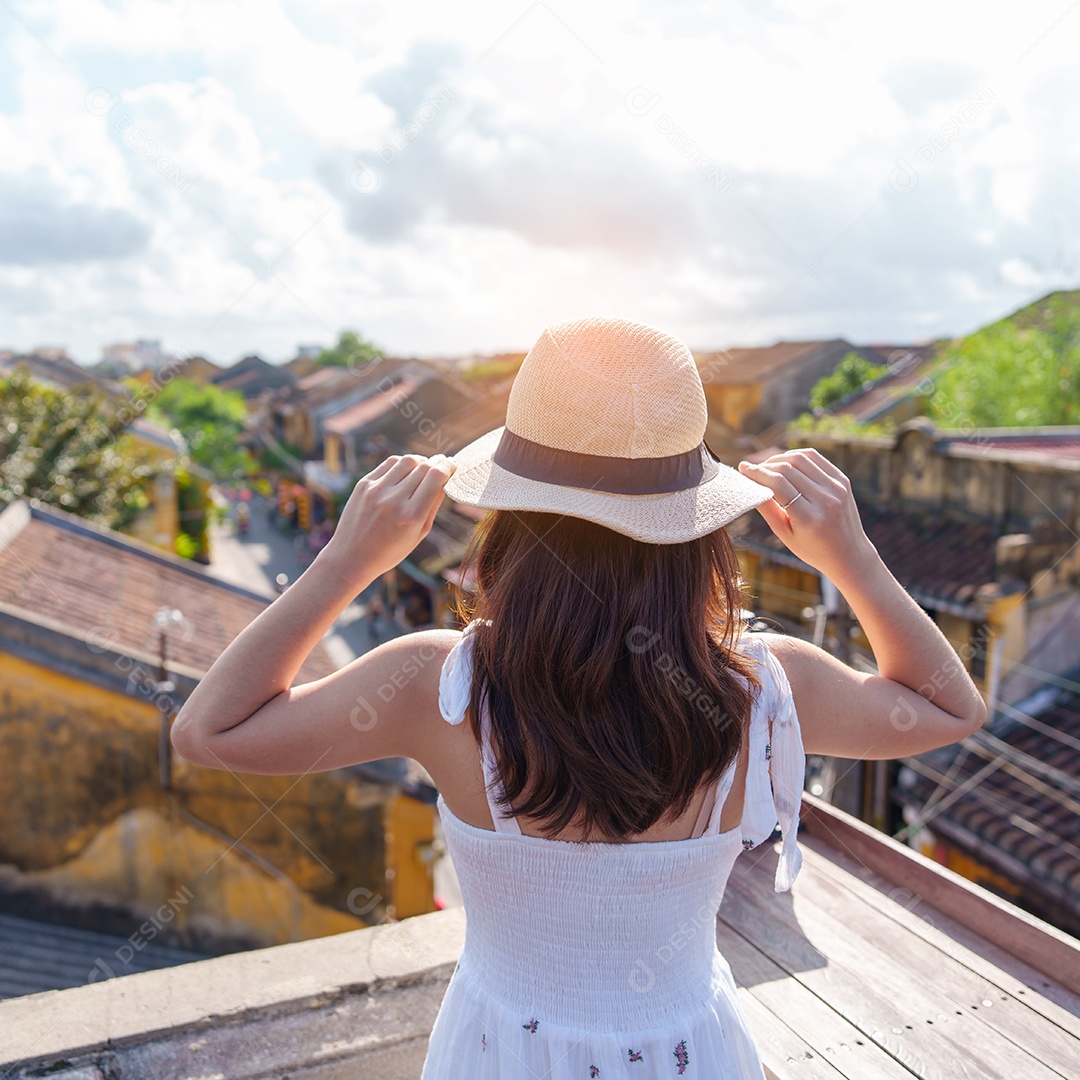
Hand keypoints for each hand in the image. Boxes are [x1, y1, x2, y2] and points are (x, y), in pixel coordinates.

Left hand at [321, 454, 456, 580]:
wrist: (350, 557)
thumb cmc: (389, 551)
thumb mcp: (419, 534)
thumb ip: (433, 505)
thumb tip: (446, 479)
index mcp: (411, 516)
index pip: (436, 477)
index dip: (448, 467)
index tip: (453, 466)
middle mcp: (393, 500)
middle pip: (424, 466)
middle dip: (437, 464)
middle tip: (442, 466)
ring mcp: (376, 490)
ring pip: (407, 460)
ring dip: (420, 462)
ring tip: (423, 469)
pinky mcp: (364, 484)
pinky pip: (389, 463)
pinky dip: (402, 464)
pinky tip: (405, 472)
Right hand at [737, 448, 877, 584]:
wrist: (849, 554)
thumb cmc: (813, 549)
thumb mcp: (785, 535)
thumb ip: (767, 509)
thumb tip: (749, 483)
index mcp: (810, 518)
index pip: (779, 484)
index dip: (757, 473)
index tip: (743, 469)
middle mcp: (826, 500)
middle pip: (788, 468)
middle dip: (765, 465)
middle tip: (751, 469)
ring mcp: (837, 488)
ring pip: (801, 458)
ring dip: (779, 458)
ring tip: (766, 467)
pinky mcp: (843, 480)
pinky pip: (815, 458)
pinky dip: (796, 456)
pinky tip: (784, 463)